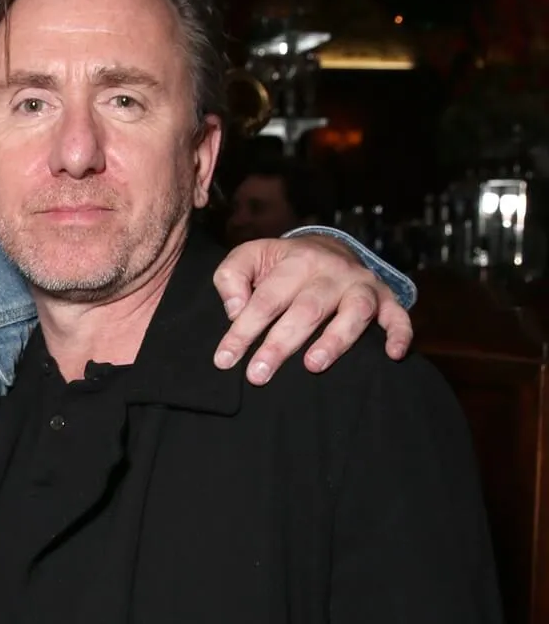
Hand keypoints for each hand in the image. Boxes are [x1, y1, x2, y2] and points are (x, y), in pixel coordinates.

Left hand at [212, 235, 412, 385]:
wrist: (329, 248)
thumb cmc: (281, 264)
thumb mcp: (250, 257)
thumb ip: (232, 278)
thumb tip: (235, 310)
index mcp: (296, 261)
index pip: (266, 300)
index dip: (243, 331)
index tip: (225, 360)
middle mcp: (332, 271)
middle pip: (307, 309)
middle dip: (281, 343)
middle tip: (258, 375)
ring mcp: (361, 285)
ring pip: (354, 312)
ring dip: (335, 340)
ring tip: (313, 366)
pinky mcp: (386, 299)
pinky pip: (398, 316)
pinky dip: (400, 334)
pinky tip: (392, 355)